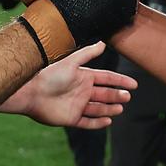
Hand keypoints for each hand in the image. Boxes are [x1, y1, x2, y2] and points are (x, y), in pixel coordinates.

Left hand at [14, 41, 136, 127]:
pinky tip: (108, 121)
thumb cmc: (50, 75)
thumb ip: (87, 54)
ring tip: (120, 108)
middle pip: (105, 94)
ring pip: (99, 109)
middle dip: (117, 95)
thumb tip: (103, 43)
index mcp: (83, 77)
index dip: (120, 81)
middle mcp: (82, 91)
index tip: (134, 84)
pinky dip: (98, 122)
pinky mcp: (71, 119)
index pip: (107, 79)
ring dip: (110, 109)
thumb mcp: (71, 62)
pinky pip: (88, 122)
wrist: (31, 93)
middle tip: (127, 96)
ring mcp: (77, 105)